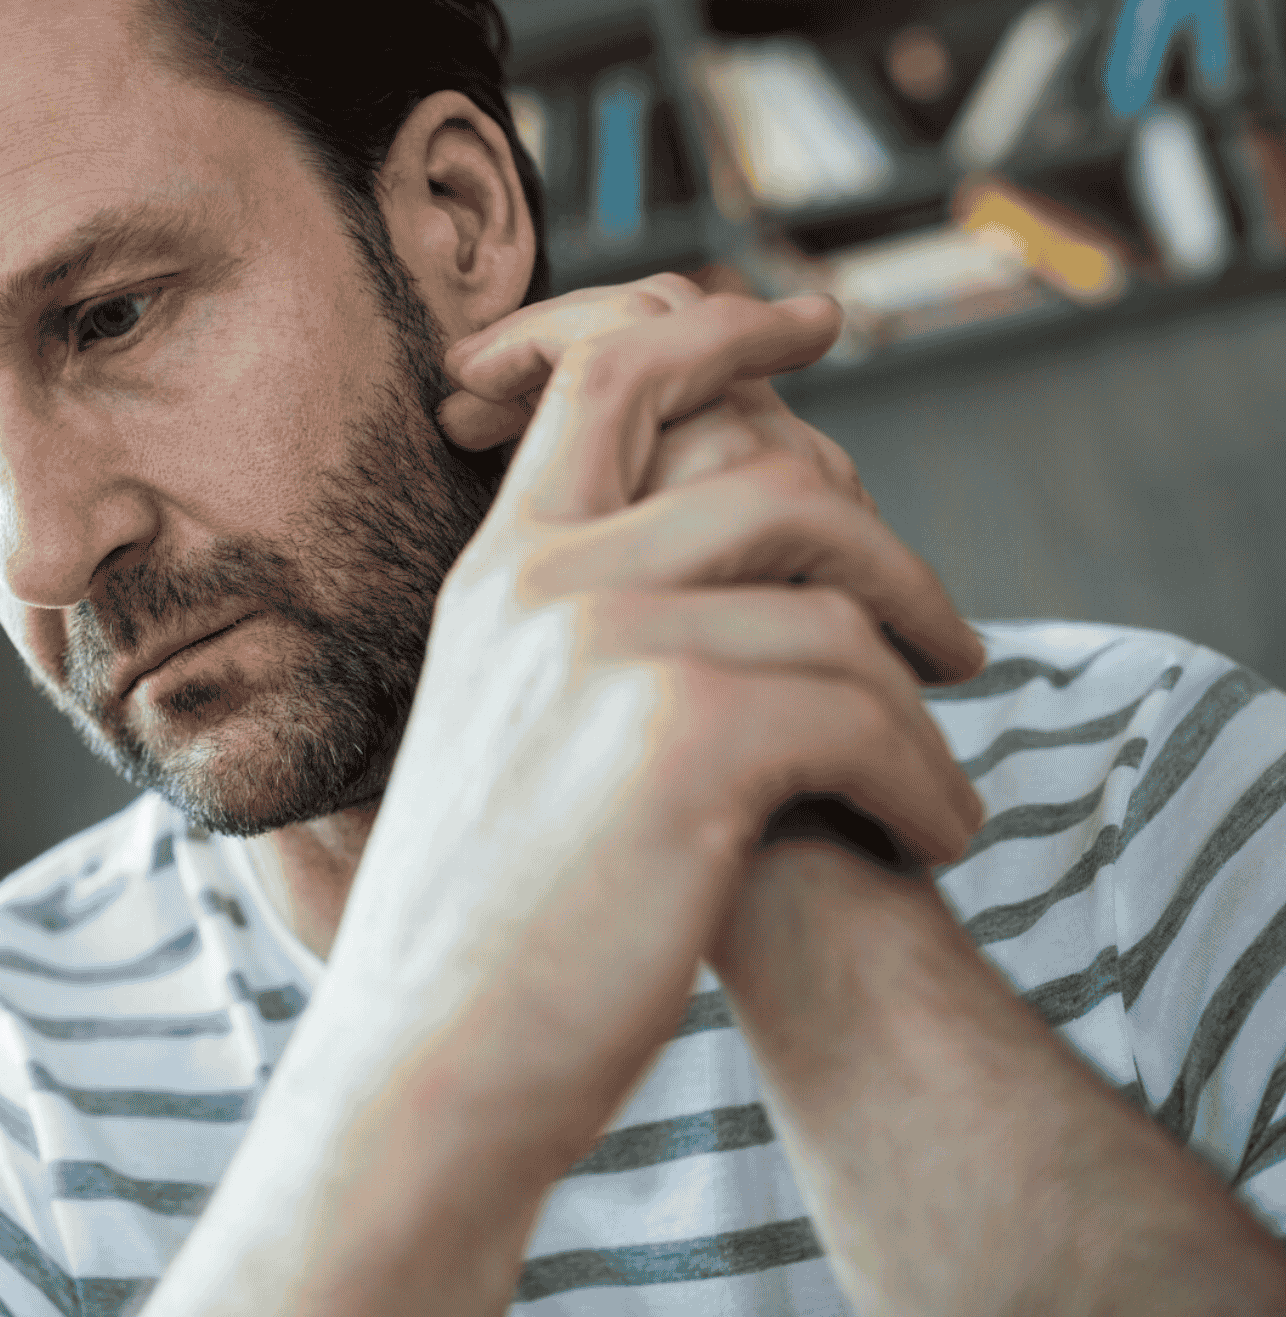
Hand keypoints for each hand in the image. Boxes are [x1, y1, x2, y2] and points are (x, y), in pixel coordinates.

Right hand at [319, 289, 985, 1194]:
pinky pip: (871, 714)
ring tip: (933, 790)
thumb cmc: (484, 927)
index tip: (799, 322)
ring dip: (921, 711)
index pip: (609, 372)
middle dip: (892, 549)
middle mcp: (544, 581)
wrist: (430, 1062)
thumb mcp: (512, 737)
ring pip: (841, 612)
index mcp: (496, 573)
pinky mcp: (683, 731)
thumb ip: (588, 637)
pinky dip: (928, 782)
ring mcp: (606, 643)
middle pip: (773, 475)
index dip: (717, 327)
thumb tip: (742, 588)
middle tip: (953, 641)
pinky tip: (926, 836)